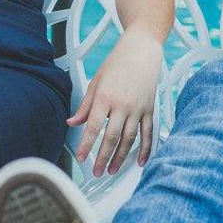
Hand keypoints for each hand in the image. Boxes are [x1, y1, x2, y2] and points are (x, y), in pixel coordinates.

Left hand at [68, 30, 162, 176]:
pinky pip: (148, 133)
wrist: (142, 49)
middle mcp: (123, 105)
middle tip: (96, 172)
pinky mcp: (150, 109)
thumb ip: (85, 105)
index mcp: (105, 97)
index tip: (80, 158)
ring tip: (112, 170)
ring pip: (129, 139)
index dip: (86, 145)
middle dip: (102, 157)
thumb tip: (73, 122)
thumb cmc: (117, 63)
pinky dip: (145, 149)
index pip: (93, 127)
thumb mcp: (96, 81)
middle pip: (111, 137)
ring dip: (120, 157)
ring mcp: (139, 108)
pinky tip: (139, 162)